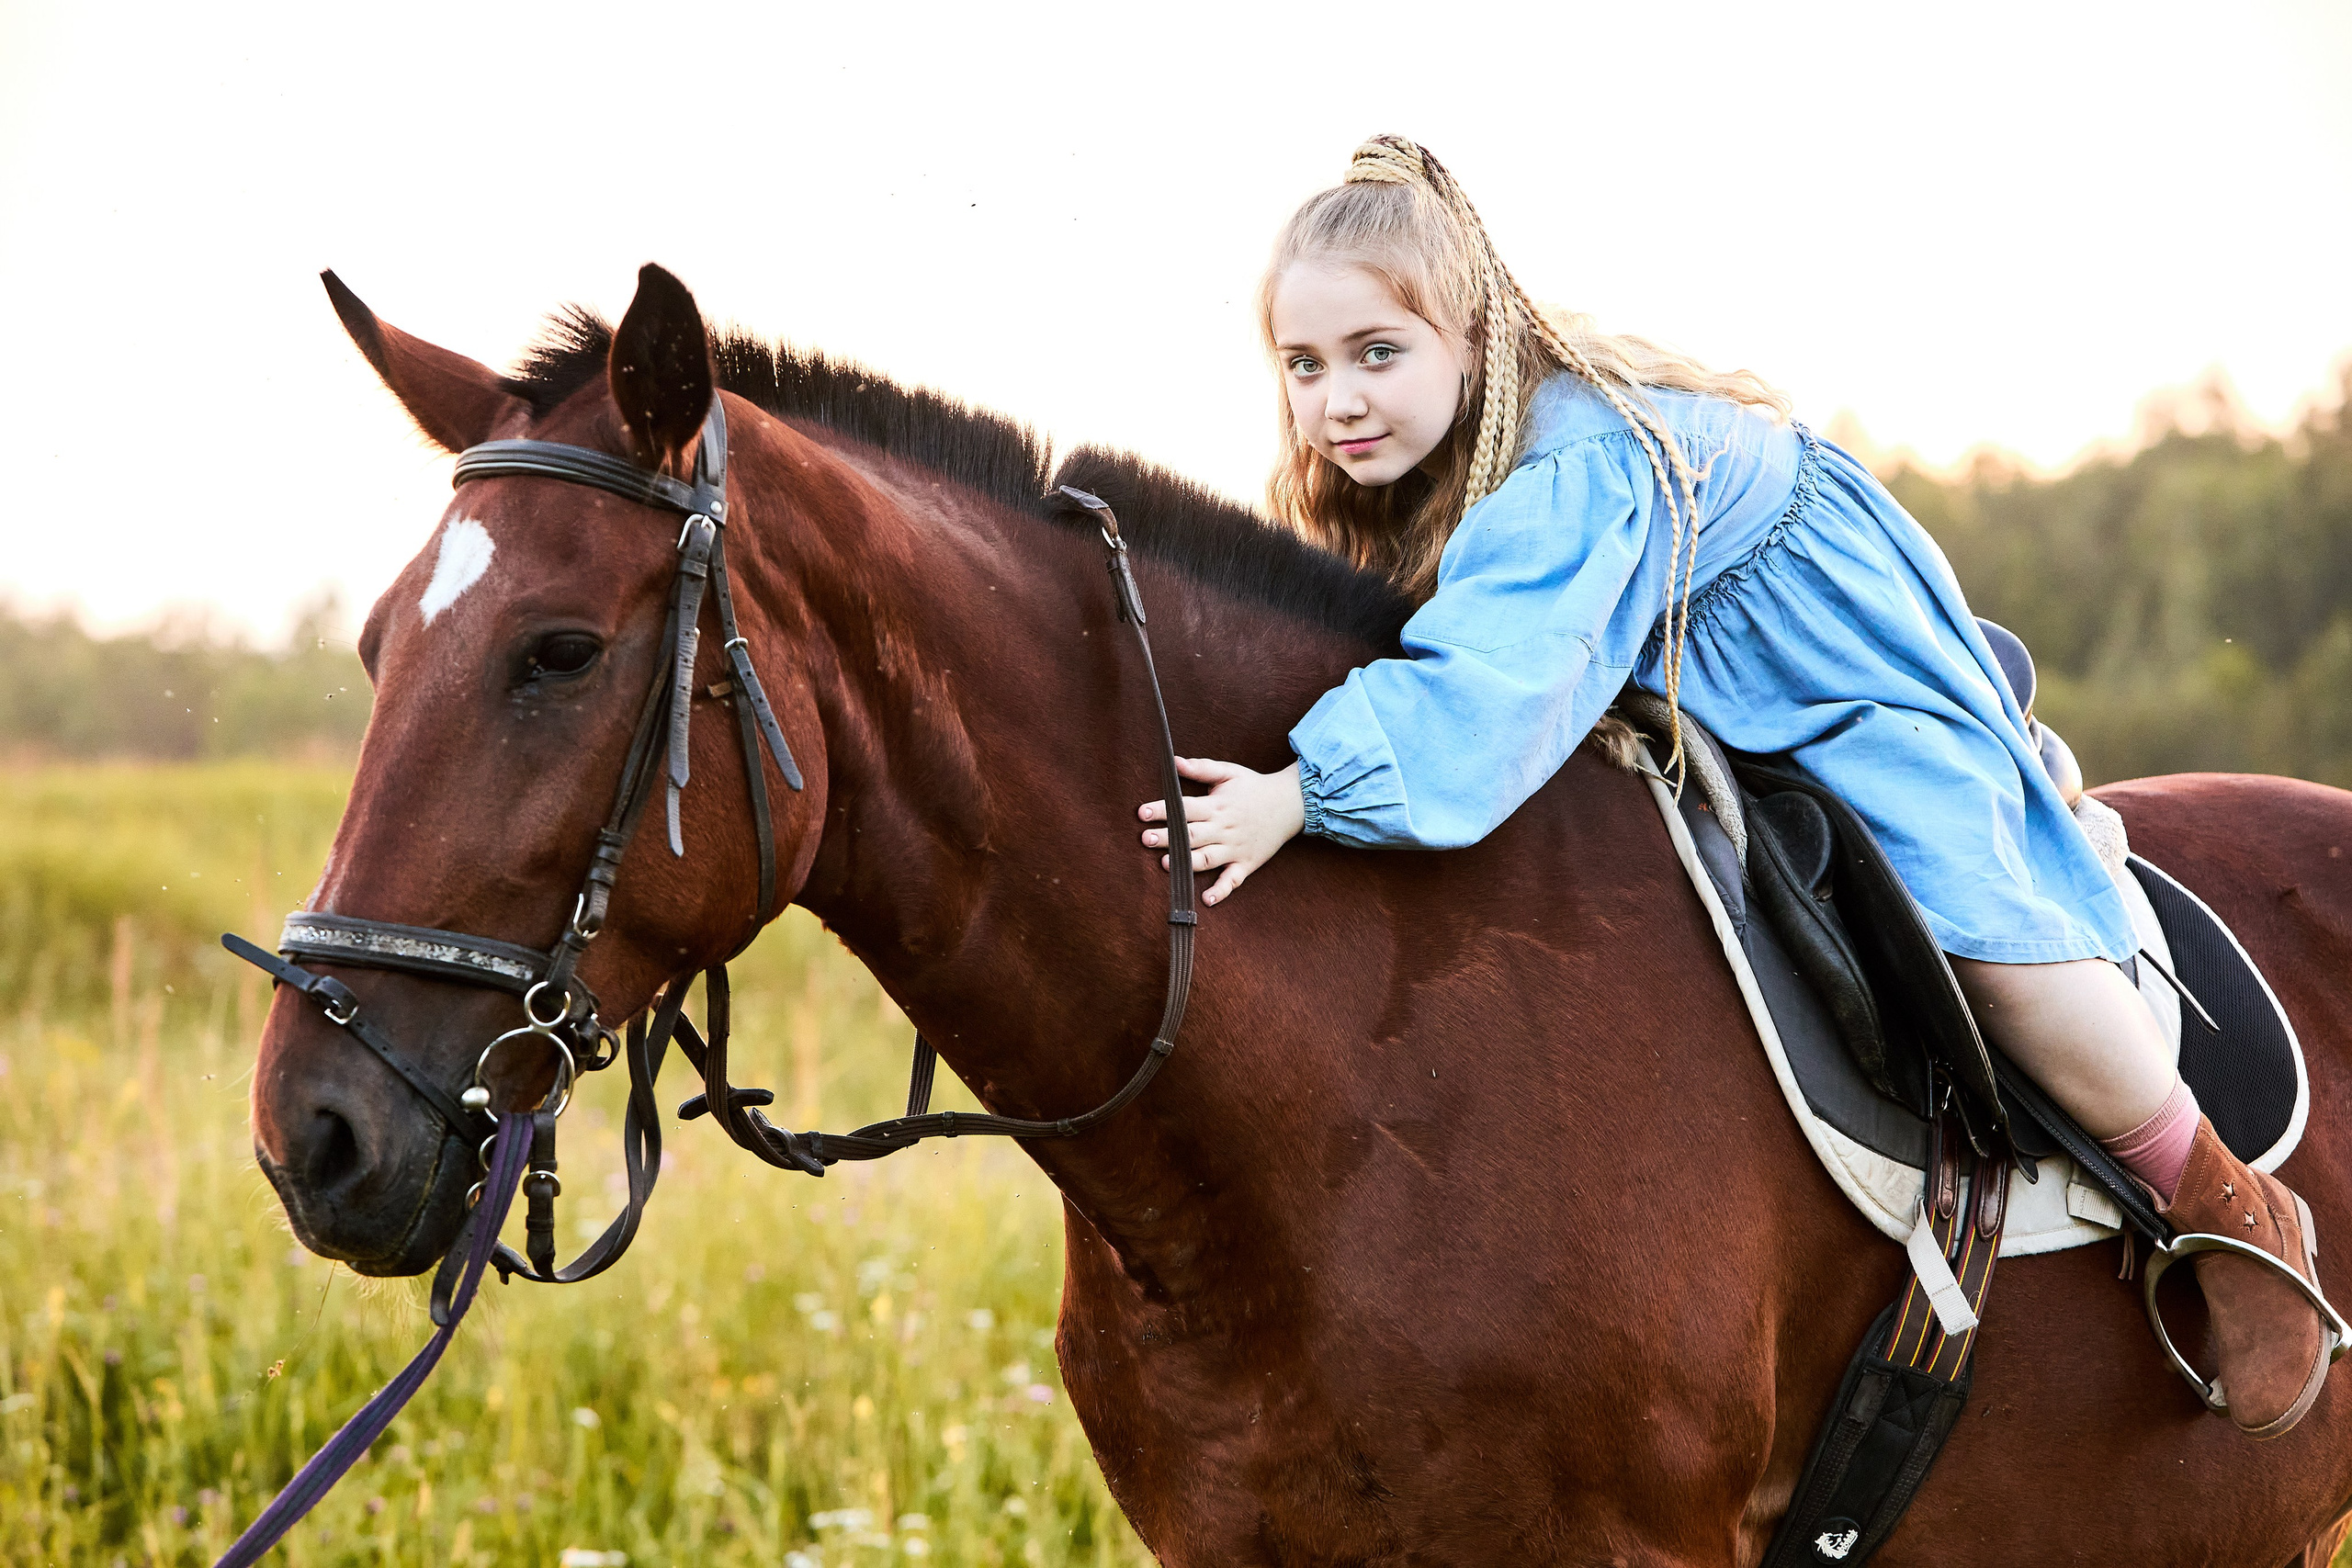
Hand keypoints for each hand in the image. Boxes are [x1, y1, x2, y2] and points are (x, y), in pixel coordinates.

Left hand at [1137, 757, 1305, 906]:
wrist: (1291, 803)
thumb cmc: (1254, 787)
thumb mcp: (1229, 772)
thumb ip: (1201, 768)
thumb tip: (1174, 762)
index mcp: (1218, 806)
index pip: (1185, 808)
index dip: (1163, 810)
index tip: (1142, 812)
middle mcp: (1224, 829)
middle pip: (1191, 836)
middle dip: (1167, 838)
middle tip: (1145, 839)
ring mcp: (1236, 848)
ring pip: (1207, 859)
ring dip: (1186, 863)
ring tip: (1165, 865)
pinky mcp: (1246, 863)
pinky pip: (1233, 880)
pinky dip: (1221, 891)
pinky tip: (1206, 899)